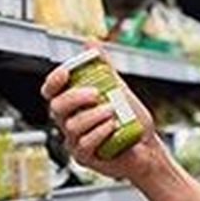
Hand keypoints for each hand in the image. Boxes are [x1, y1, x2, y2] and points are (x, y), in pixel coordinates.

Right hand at [41, 52, 162, 182]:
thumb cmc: (131, 121)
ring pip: (72, 126)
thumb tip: (91, 42)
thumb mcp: (118, 88)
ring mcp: (74, 142)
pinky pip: (84, 144)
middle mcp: (69, 123)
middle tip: (97, 94)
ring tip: (113, 112)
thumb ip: (104, 67)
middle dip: (76, 97)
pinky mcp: (84, 158)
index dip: (53, 81)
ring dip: (94, 115)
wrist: (148, 147)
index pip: (51, 92)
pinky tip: (113, 127)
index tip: (66, 73)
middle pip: (56, 107)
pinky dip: (100, 132)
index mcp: (73, 105)